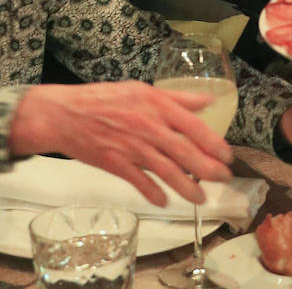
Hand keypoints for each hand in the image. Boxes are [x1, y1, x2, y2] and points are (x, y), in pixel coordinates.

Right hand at [9, 81, 233, 205]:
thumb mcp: (142, 89)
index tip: (227, 155)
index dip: (213, 143)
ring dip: (186, 188)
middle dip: (208, 169)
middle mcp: (147, 126)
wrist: (64, 114)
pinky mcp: (115, 163)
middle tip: (223, 179)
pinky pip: (139, 182)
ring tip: (200, 199)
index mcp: (156, 105)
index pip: (193, 126)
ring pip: (166, 171)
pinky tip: (164, 201)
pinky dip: (153, 193)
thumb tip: (207, 100)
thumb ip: (176, 97)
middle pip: (184, 152)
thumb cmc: (104, 99)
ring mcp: (131, 146)